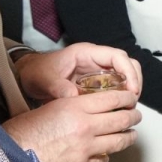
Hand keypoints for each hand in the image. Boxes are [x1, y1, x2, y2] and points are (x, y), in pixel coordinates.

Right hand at [2, 90, 140, 161]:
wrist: (10, 156)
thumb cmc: (23, 131)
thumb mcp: (50, 107)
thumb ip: (74, 106)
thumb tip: (91, 107)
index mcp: (75, 107)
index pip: (114, 99)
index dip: (127, 99)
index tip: (131, 99)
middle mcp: (85, 126)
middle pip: (123, 120)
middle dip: (133, 117)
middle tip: (135, 116)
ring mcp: (86, 147)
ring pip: (120, 141)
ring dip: (128, 137)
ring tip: (130, 135)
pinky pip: (103, 160)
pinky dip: (106, 156)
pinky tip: (105, 153)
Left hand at [17, 44, 142, 99]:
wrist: (27, 76)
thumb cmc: (36, 72)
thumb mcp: (43, 79)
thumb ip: (57, 87)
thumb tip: (74, 97)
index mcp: (86, 53)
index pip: (118, 56)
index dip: (129, 72)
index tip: (131, 90)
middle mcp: (96, 59)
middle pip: (127, 64)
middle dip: (134, 81)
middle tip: (132, 101)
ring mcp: (98, 70)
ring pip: (124, 75)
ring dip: (129, 90)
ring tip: (127, 107)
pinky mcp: (96, 81)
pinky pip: (115, 86)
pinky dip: (120, 96)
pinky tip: (117, 109)